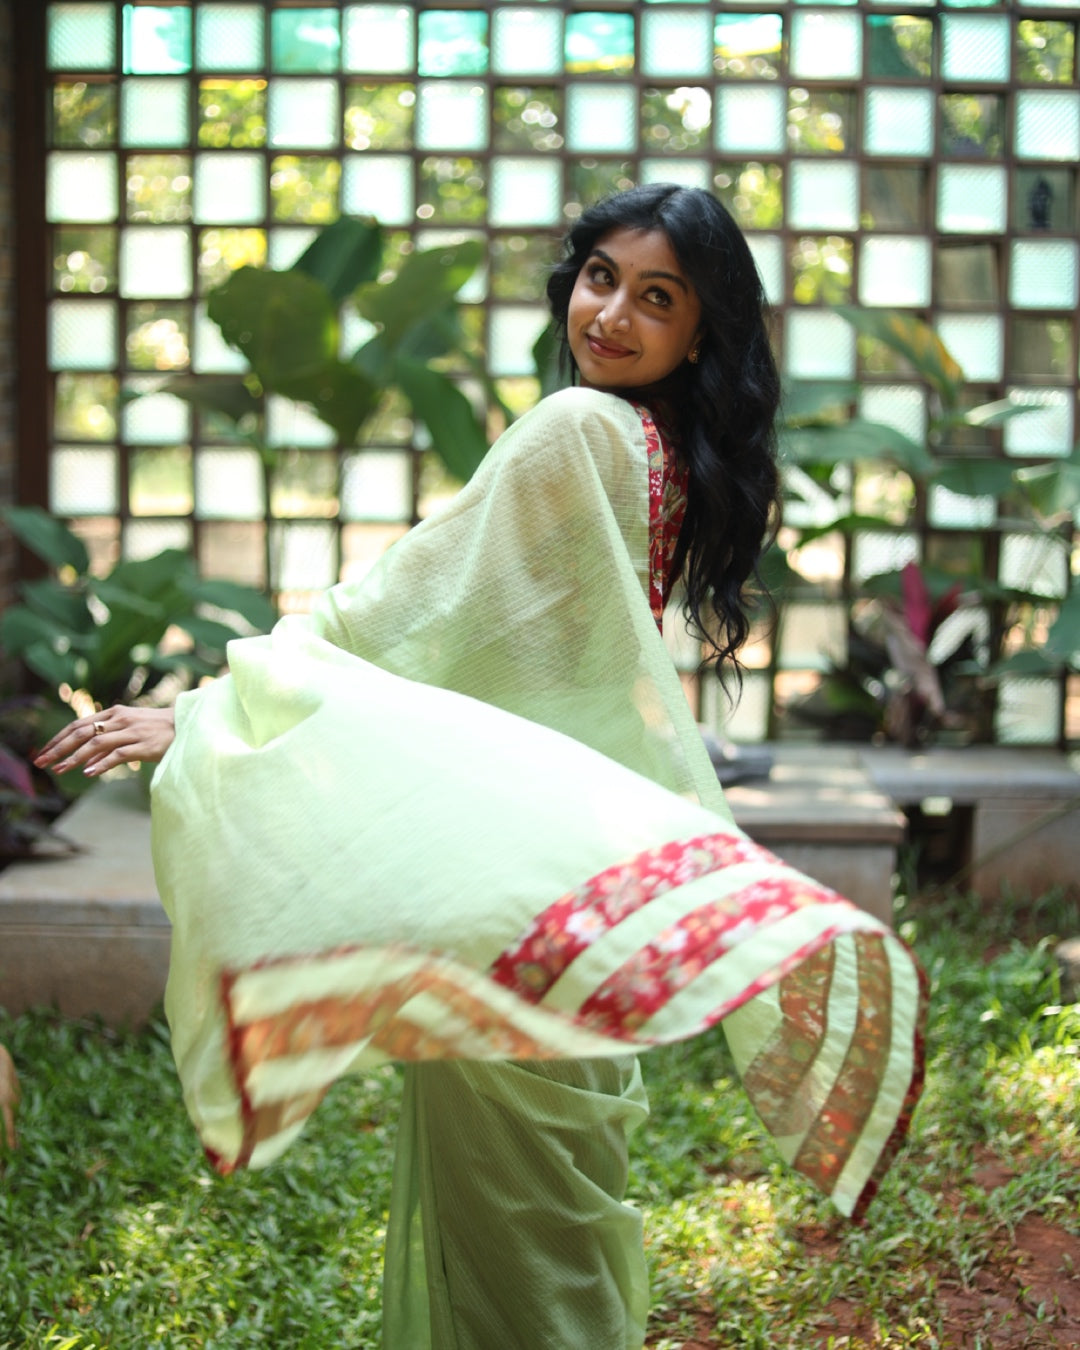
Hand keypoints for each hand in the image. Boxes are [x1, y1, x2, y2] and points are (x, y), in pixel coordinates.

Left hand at [34, 706, 175, 777]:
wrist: (189, 724)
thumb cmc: (158, 730)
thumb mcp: (130, 730)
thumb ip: (109, 741)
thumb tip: (86, 762)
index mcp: (114, 713)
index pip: (78, 724)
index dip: (58, 738)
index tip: (44, 752)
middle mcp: (120, 719)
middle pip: (81, 732)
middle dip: (58, 747)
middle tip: (41, 762)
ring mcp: (131, 732)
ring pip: (95, 743)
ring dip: (74, 758)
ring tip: (59, 770)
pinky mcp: (143, 745)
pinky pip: (117, 754)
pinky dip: (101, 763)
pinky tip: (88, 773)